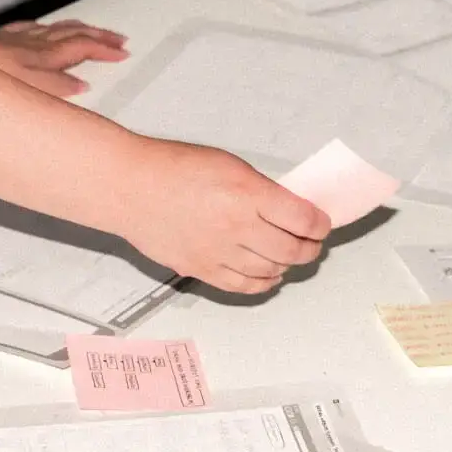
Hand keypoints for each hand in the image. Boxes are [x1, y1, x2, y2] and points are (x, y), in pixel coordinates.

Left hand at [0, 20, 128, 96]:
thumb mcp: (25, 87)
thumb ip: (57, 87)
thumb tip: (81, 86)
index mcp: (45, 56)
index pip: (83, 48)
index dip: (105, 50)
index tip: (122, 53)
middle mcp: (35, 43)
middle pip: (76, 34)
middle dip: (101, 36)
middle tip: (118, 40)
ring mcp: (19, 38)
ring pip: (58, 28)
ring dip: (81, 29)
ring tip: (94, 31)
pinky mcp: (2, 38)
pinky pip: (34, 27)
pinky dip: (49, 28)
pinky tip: (45, 29)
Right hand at [117, 140, 330, 293]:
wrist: (130, 187)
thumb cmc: (173, 168)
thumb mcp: (229, 165)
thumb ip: (261, 190)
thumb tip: (289, 210)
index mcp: (247, 194)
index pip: (303, 220)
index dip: (320, 225)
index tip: (321, 223)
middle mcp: (236, 227)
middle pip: (293, 251)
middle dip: (310, 248)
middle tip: (312, 243)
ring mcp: (218, 253)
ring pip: (271, 271)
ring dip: (287, 265)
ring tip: (288, 255)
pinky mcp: (201, 270)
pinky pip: (244, 286)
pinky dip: (263, 283)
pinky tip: (267, 274)